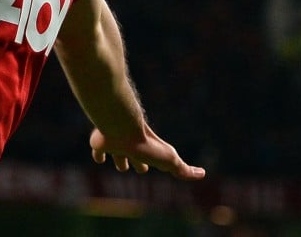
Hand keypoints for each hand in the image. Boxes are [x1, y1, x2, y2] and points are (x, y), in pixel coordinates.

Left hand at [89, 124, 205, 179]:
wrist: (120, 127)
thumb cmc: (144, 143)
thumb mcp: (168, 158)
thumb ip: (182, 169)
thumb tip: (202, 174)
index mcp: (145, 151)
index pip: (152, 160)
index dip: (156, 165)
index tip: (160, 168)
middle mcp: (131, 147)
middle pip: (136, 157)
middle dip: (138, 163)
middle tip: (141, 169)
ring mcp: (115, 144)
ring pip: (118, 154)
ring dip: (119, 160)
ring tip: (121, 166)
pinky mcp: (99, 144)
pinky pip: (98, 151)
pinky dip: (98, 155)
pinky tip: (98, 158)